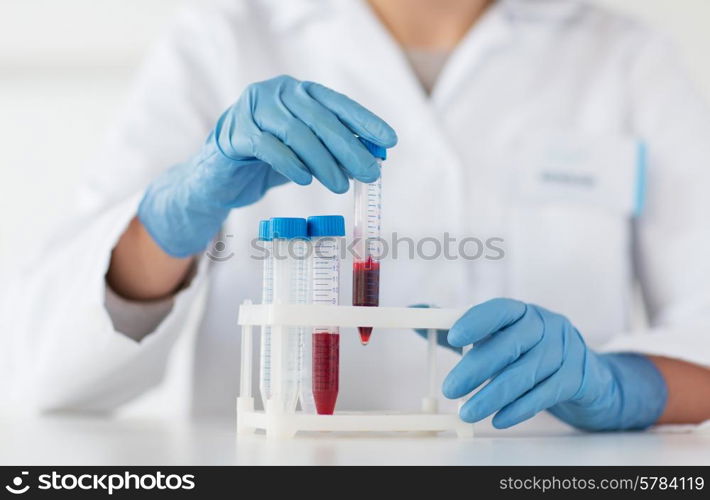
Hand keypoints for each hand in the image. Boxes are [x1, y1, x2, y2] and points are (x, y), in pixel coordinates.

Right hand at [138, 75, 396, 256]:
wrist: (219, 177)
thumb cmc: (268, 162)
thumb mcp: (307, 155)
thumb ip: (335, 151)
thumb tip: (374, 159)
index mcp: (298, 92)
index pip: (338, 104)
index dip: (365, 122)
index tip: (389, 142)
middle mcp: (276, 93)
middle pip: (320, 119)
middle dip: (350, 148)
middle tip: (370, 173)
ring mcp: (253, 109)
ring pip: (297, 133)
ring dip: (324, 162)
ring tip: (341, 185)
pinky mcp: (235, 132)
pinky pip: (268, 146)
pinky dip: (291, 164)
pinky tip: (305, 180)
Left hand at [443, 298, 666, 430]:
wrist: (582, 375)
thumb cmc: (527, 352)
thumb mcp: (495, 337)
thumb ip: (457, 327)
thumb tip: (417, 313)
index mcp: (522, 312)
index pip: (500, 310)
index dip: (477, 321)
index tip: (453, 336)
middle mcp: (546, 326)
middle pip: (510, 344)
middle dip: (476, 368)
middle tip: (450, 388)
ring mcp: (565, 351)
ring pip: (526, 373)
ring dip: (493, 395)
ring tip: (467, 412)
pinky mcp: (575, 378)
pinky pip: (545, 394)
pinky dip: (519, 409)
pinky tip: (498, 419)